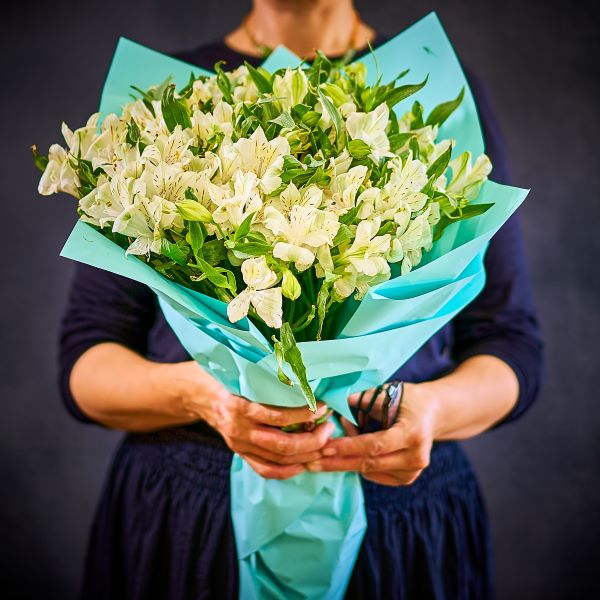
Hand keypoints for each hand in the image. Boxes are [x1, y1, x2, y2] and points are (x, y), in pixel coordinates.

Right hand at [175, 362, 334, 479]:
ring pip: (278, 460)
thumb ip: (265, 374)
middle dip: (313, 440)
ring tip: (324, 442)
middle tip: (330, 427)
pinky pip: (266, 470)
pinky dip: (288, 470)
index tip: (322, 405)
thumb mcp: (239, 368)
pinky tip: (305, 462)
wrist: (194, 393)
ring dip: (307, 455)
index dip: (304, 413)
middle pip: (282, 445)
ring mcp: (239, 445)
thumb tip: (301, 370)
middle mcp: (238, 430)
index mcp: (238, 406)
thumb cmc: (221, 374)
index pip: (277, 416)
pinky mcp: (240, 453)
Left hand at [306, 383, 438, 485]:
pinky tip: (353, 446)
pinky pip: (374, 474)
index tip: (324, 447)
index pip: (375, 445)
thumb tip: (331, 403)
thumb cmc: (407, 399)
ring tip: (337, 438)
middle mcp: (416, 457)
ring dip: (347, 458)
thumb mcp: (388, 393)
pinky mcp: (407, 479)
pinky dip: (359, 462)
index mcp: (413, 433)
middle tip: (310, 461)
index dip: (347, 447)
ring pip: (369, 470)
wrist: (435, 413)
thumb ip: (361, 399)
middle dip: (337, 462)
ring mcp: (413, 472)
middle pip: (369, 463)